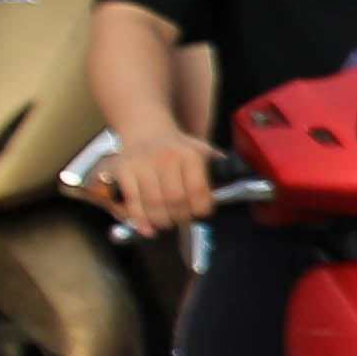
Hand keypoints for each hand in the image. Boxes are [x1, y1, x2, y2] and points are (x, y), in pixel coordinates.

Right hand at [96, 131, 217, 236]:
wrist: (146, 129)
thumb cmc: (177, 147)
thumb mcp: (203, 151)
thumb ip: (218, 171)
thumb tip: (232, 190)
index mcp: (190, 155)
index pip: (199, 192)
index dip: (201, 209)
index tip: (199, 212)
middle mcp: (167, 157)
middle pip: (176, 201)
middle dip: (180, 217)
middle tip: (180, 219)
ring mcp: (143, 163)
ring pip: (154, 205)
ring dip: (161, 221)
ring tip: (165, 221)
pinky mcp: (124, 170)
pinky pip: (133, 202)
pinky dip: (139, 219)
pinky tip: (146, 226)